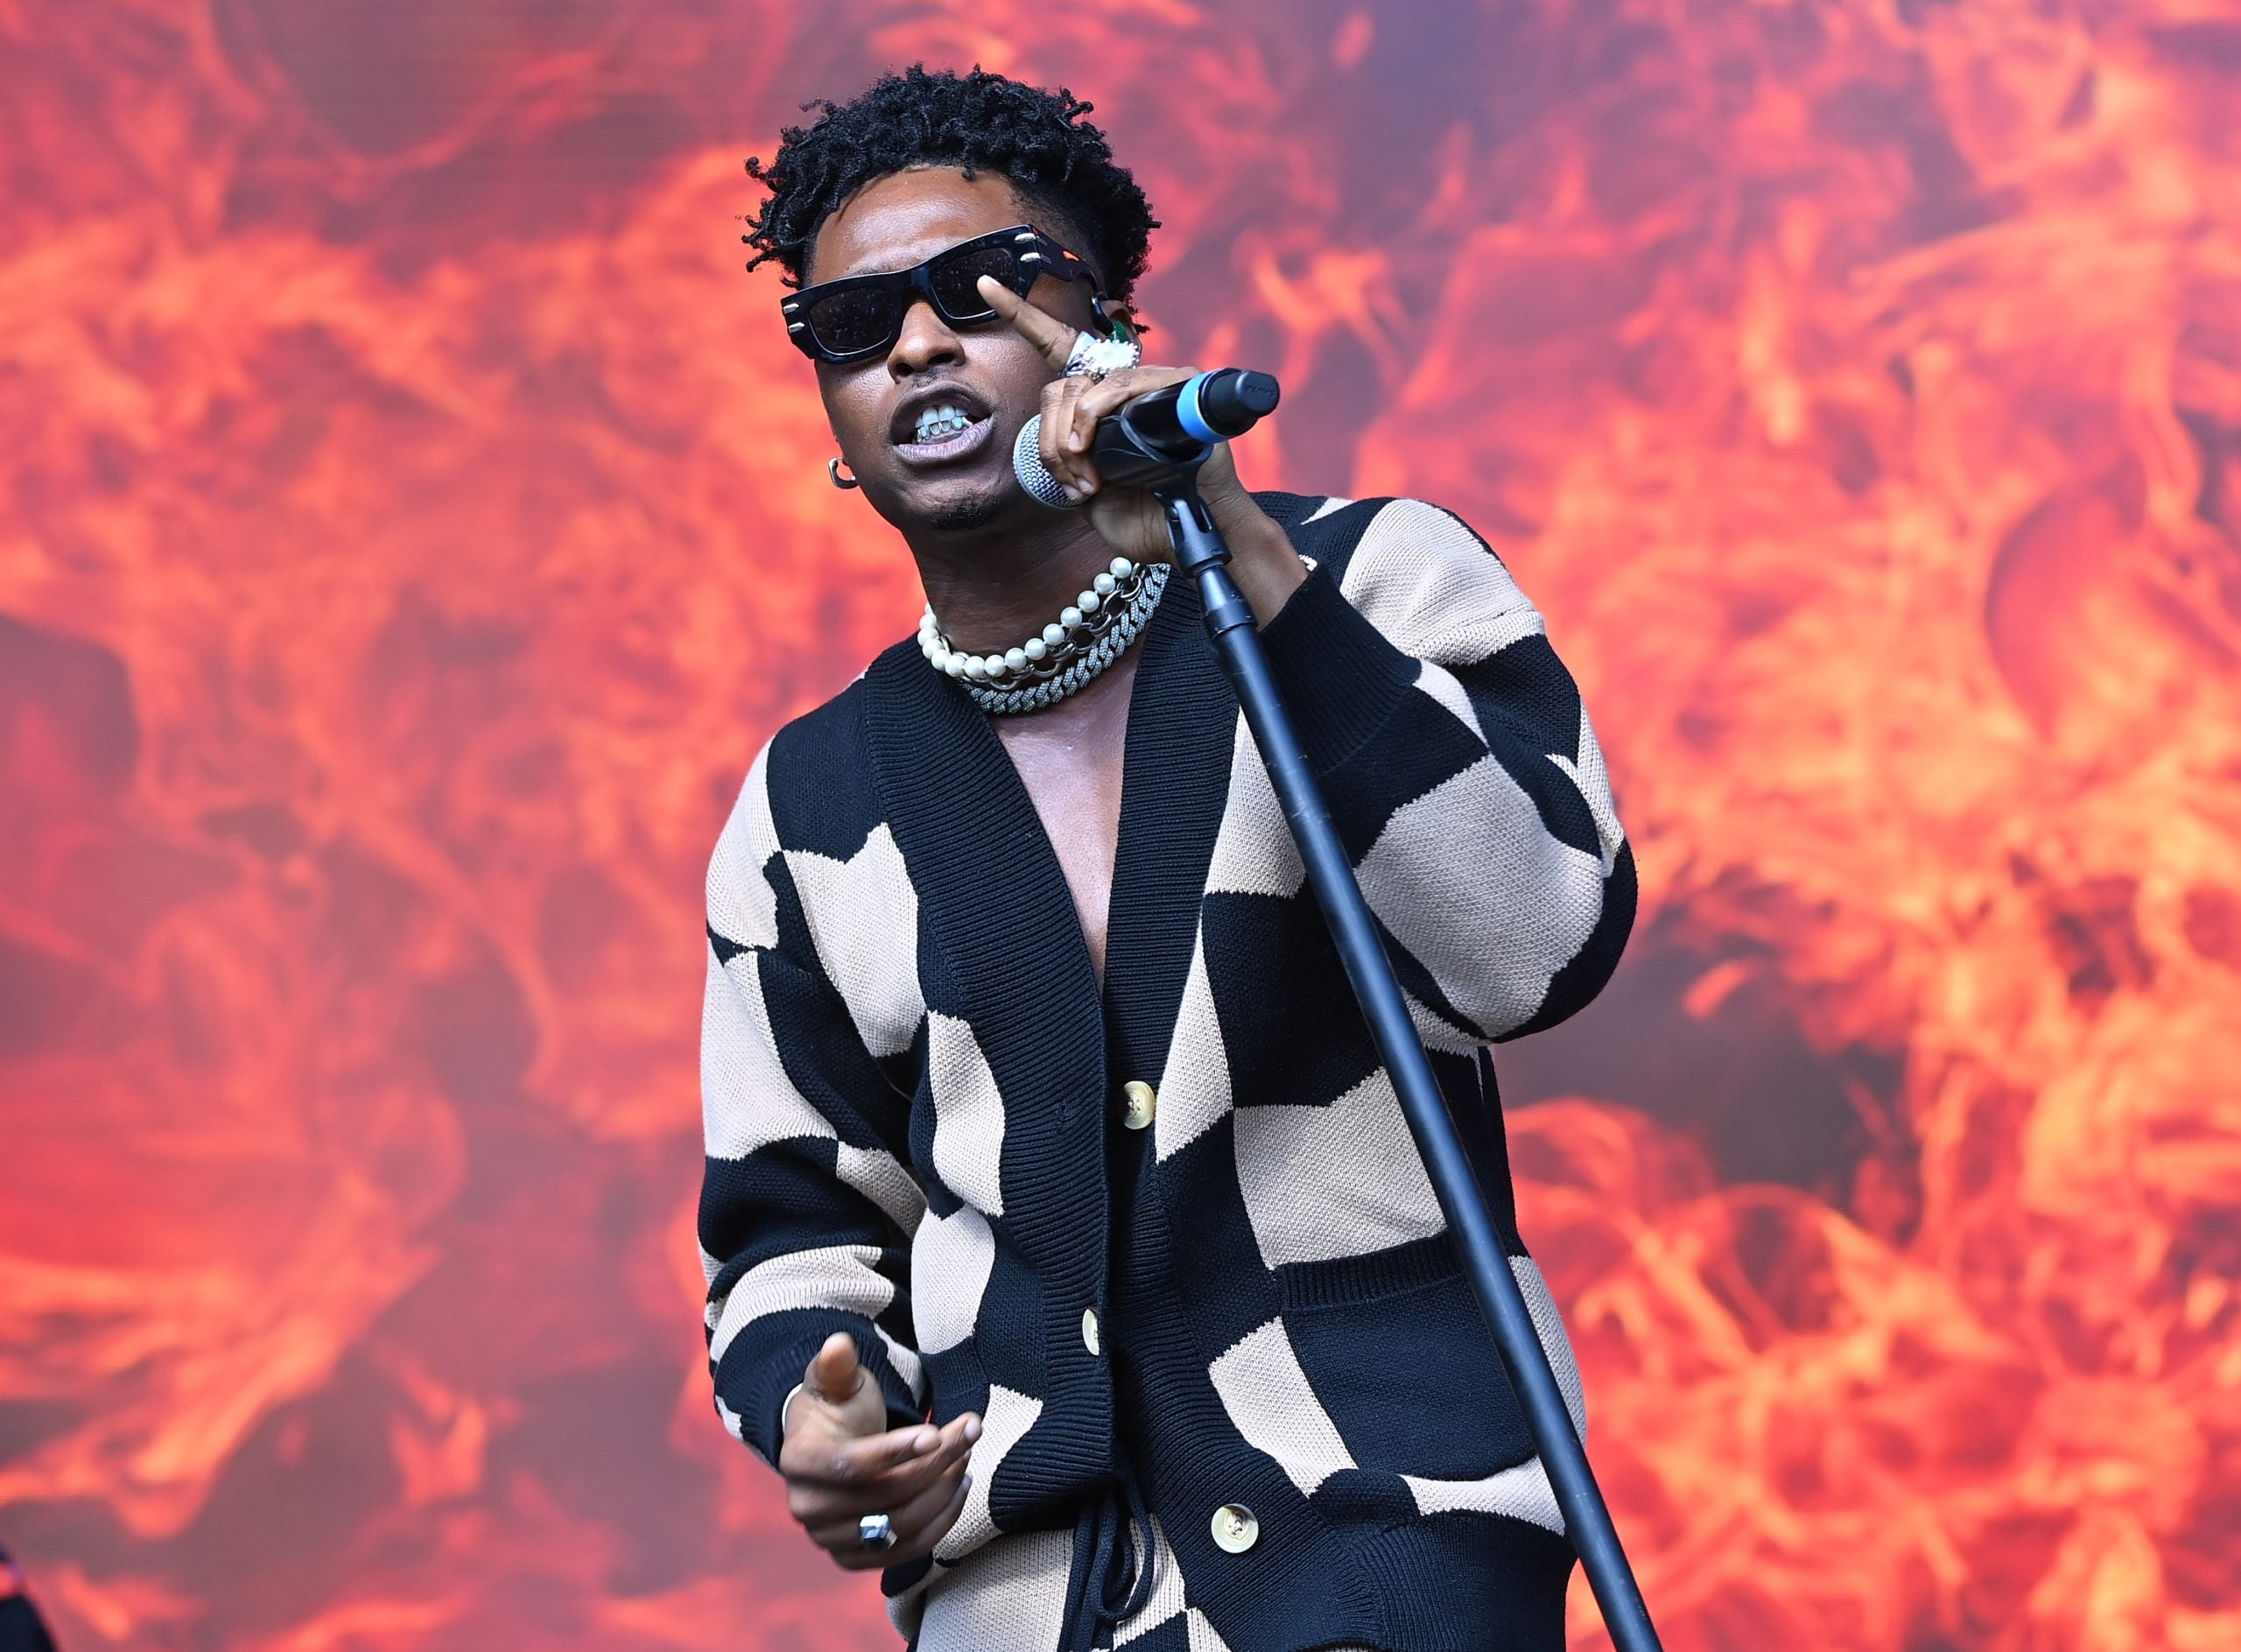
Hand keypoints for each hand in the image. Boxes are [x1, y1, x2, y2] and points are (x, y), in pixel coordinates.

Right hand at [777, 1332, 980, 1570]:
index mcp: (797, 1460)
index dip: (896, 1451)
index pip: (850, 1464)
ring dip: (943, 1492)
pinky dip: (940, 1523)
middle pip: (884, 1496)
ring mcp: (830, 1539)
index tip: (937, 1433)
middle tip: (969, 1432)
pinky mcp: (855, 1559)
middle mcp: (807, 1508)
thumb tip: (839, 1344)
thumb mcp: (836, 1382)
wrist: (830, 1450)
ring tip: (966, 1457)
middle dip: (936, 1463)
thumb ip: (838, 1365)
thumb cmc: (838, 1409)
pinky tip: (959, 1488)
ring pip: (900, 1526)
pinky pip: (906, 1551)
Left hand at [976, 277, 1252, 563]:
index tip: (986, 285)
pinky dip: (1096, 414)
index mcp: (1100, 407)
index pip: (1060, 349)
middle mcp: (1124, 390)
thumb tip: (1058, 443)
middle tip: (1070, 480)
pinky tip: (1091, 443)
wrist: (1185, 539)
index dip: (1023, 315)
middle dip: (1052, 438)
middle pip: (1061, 387)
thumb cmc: (1143, 519)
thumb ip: (1067, 461)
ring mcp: (1153, 385)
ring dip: (1072, 435)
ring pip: (1086, 387)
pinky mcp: (1180, 386)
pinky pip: (1121, 385)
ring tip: (1085, 478)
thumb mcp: (1087, 493)